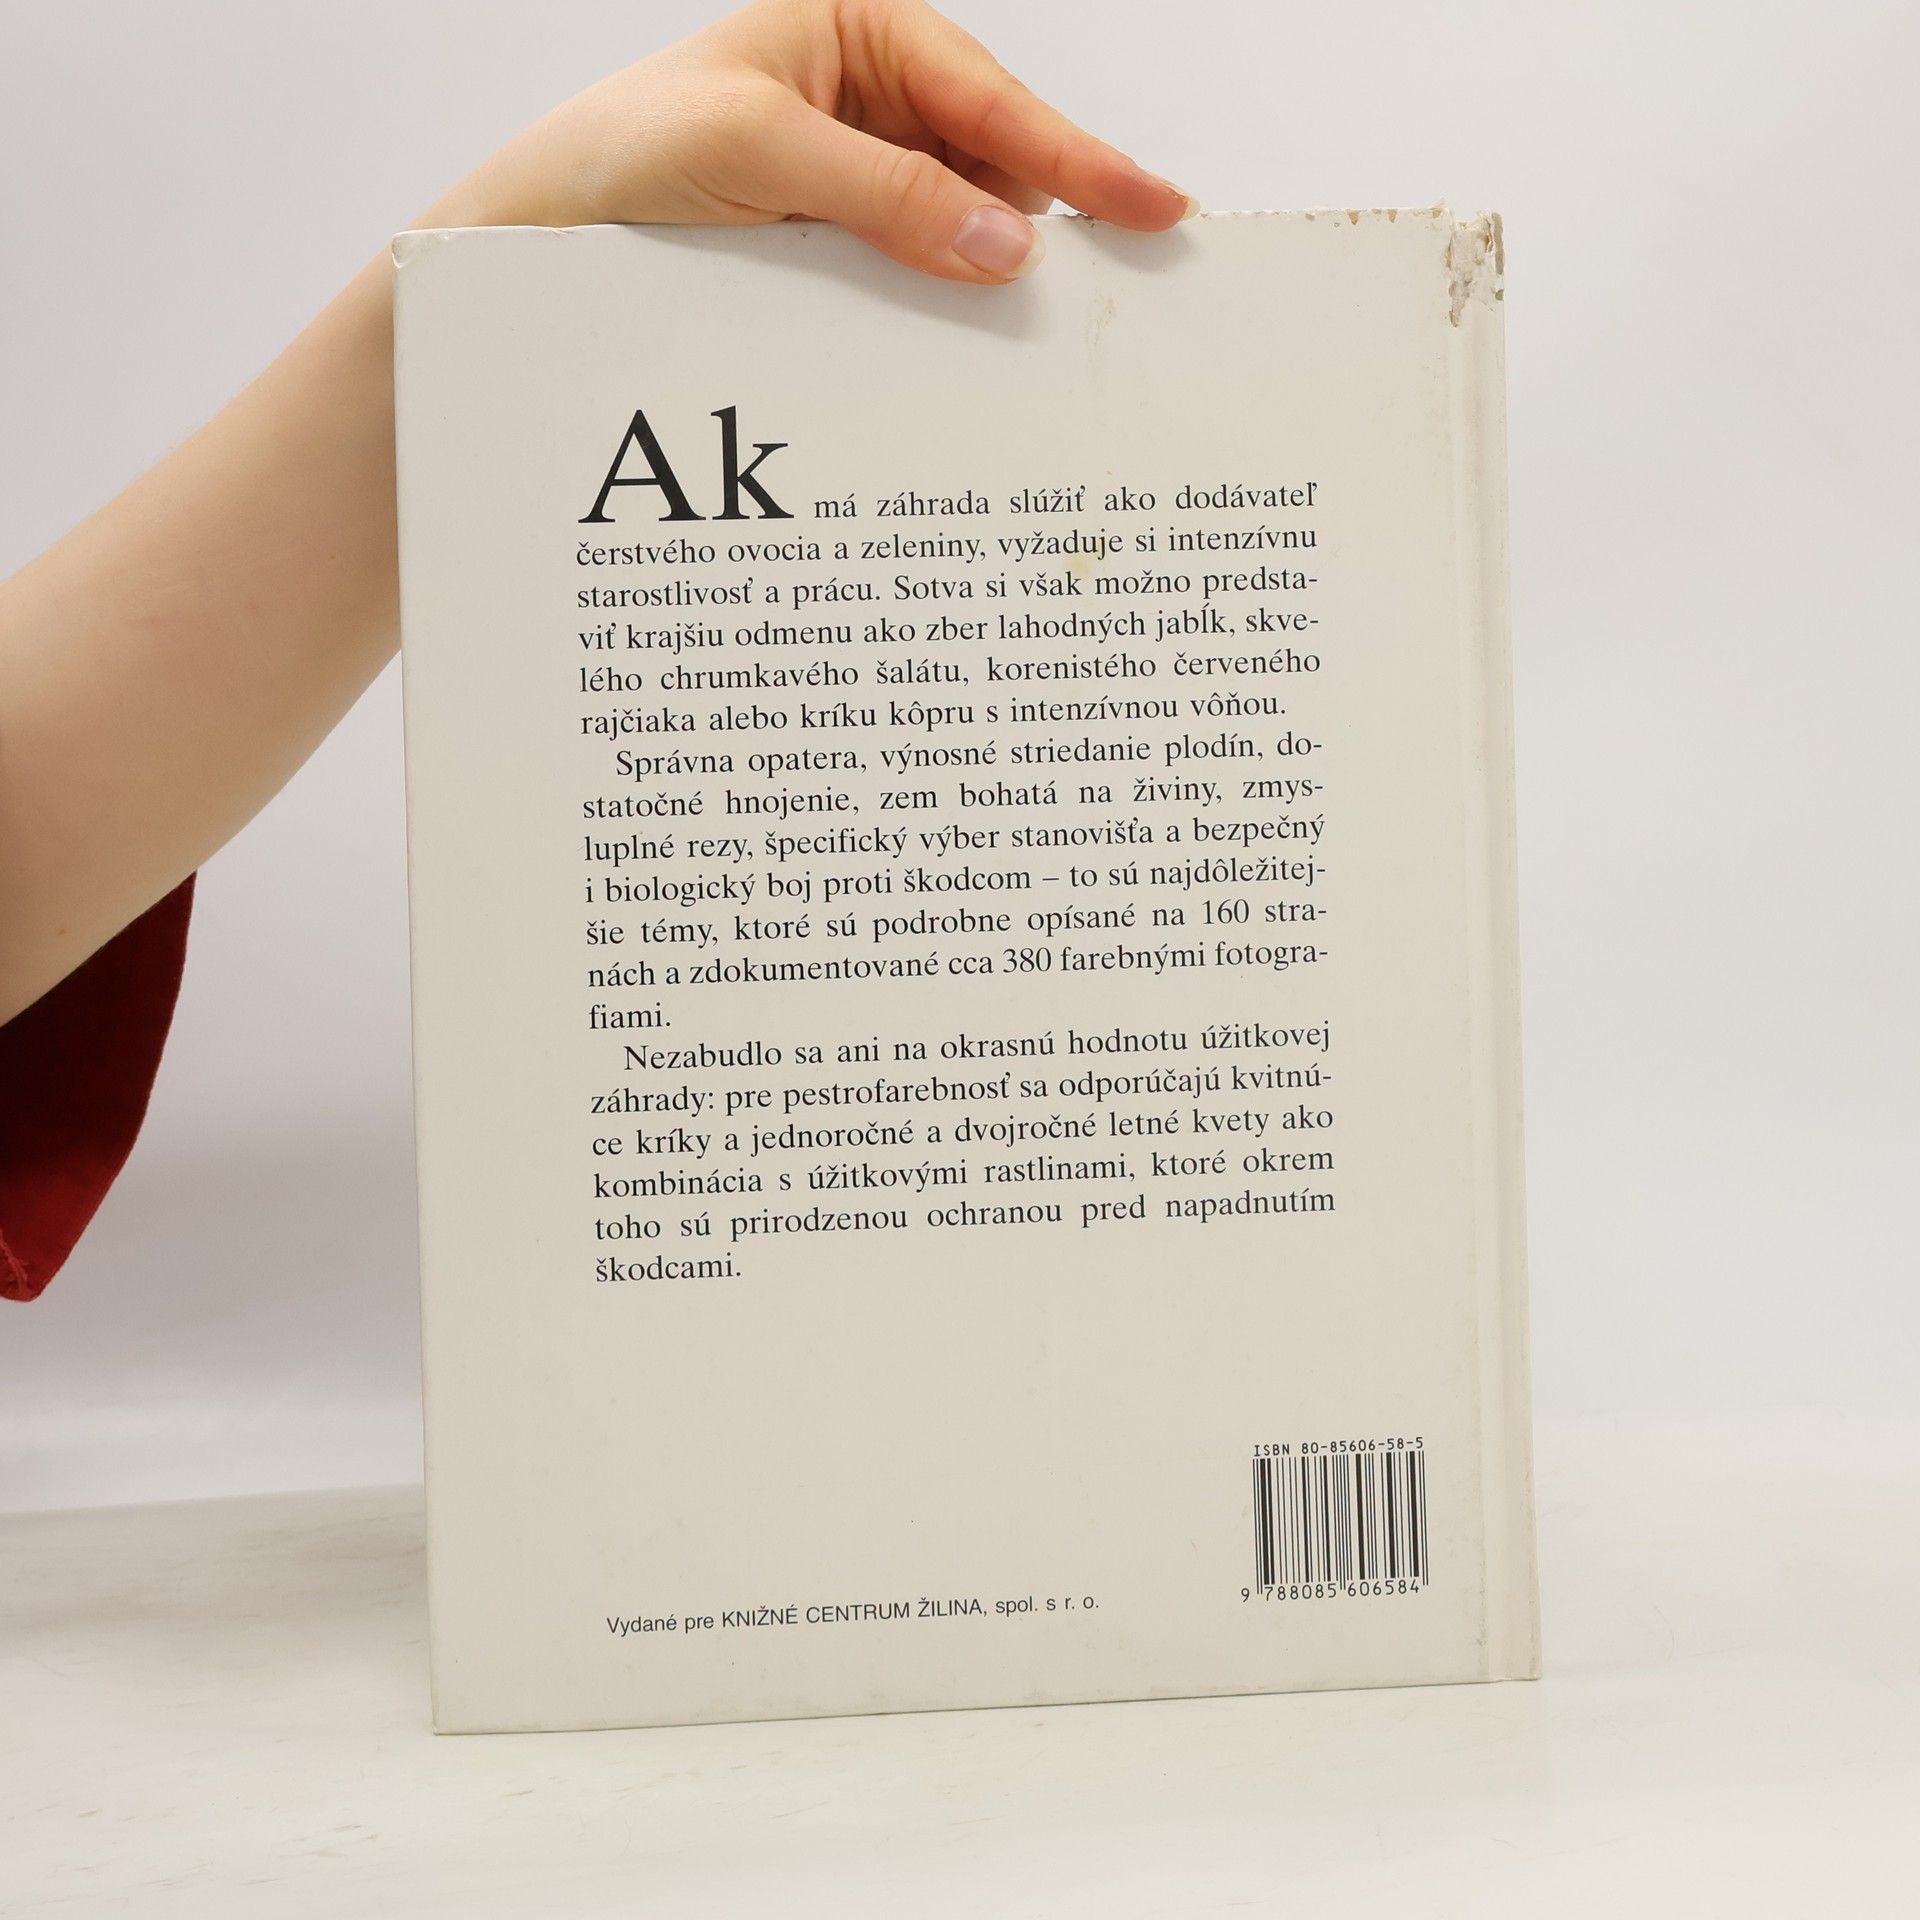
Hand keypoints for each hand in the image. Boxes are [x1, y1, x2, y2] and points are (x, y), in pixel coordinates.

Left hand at [444, 0, 1192, 281]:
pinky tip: (960, 341)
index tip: (1155, 207)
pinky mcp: (841, 247)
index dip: (1080, 159)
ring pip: (962, 228)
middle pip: (994, 165)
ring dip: (989, 279)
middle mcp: (871, 100)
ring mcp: (860, 178)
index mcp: (860, 34)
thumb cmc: (628, 149)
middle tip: (1113, 293)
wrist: (544, 231)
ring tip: (1034, 333)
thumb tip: (1006, 244)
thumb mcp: (763, 155)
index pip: (991, 99)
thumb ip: (889, 197)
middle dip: (1045, 223)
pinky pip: (916, 274)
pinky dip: (941, 308)